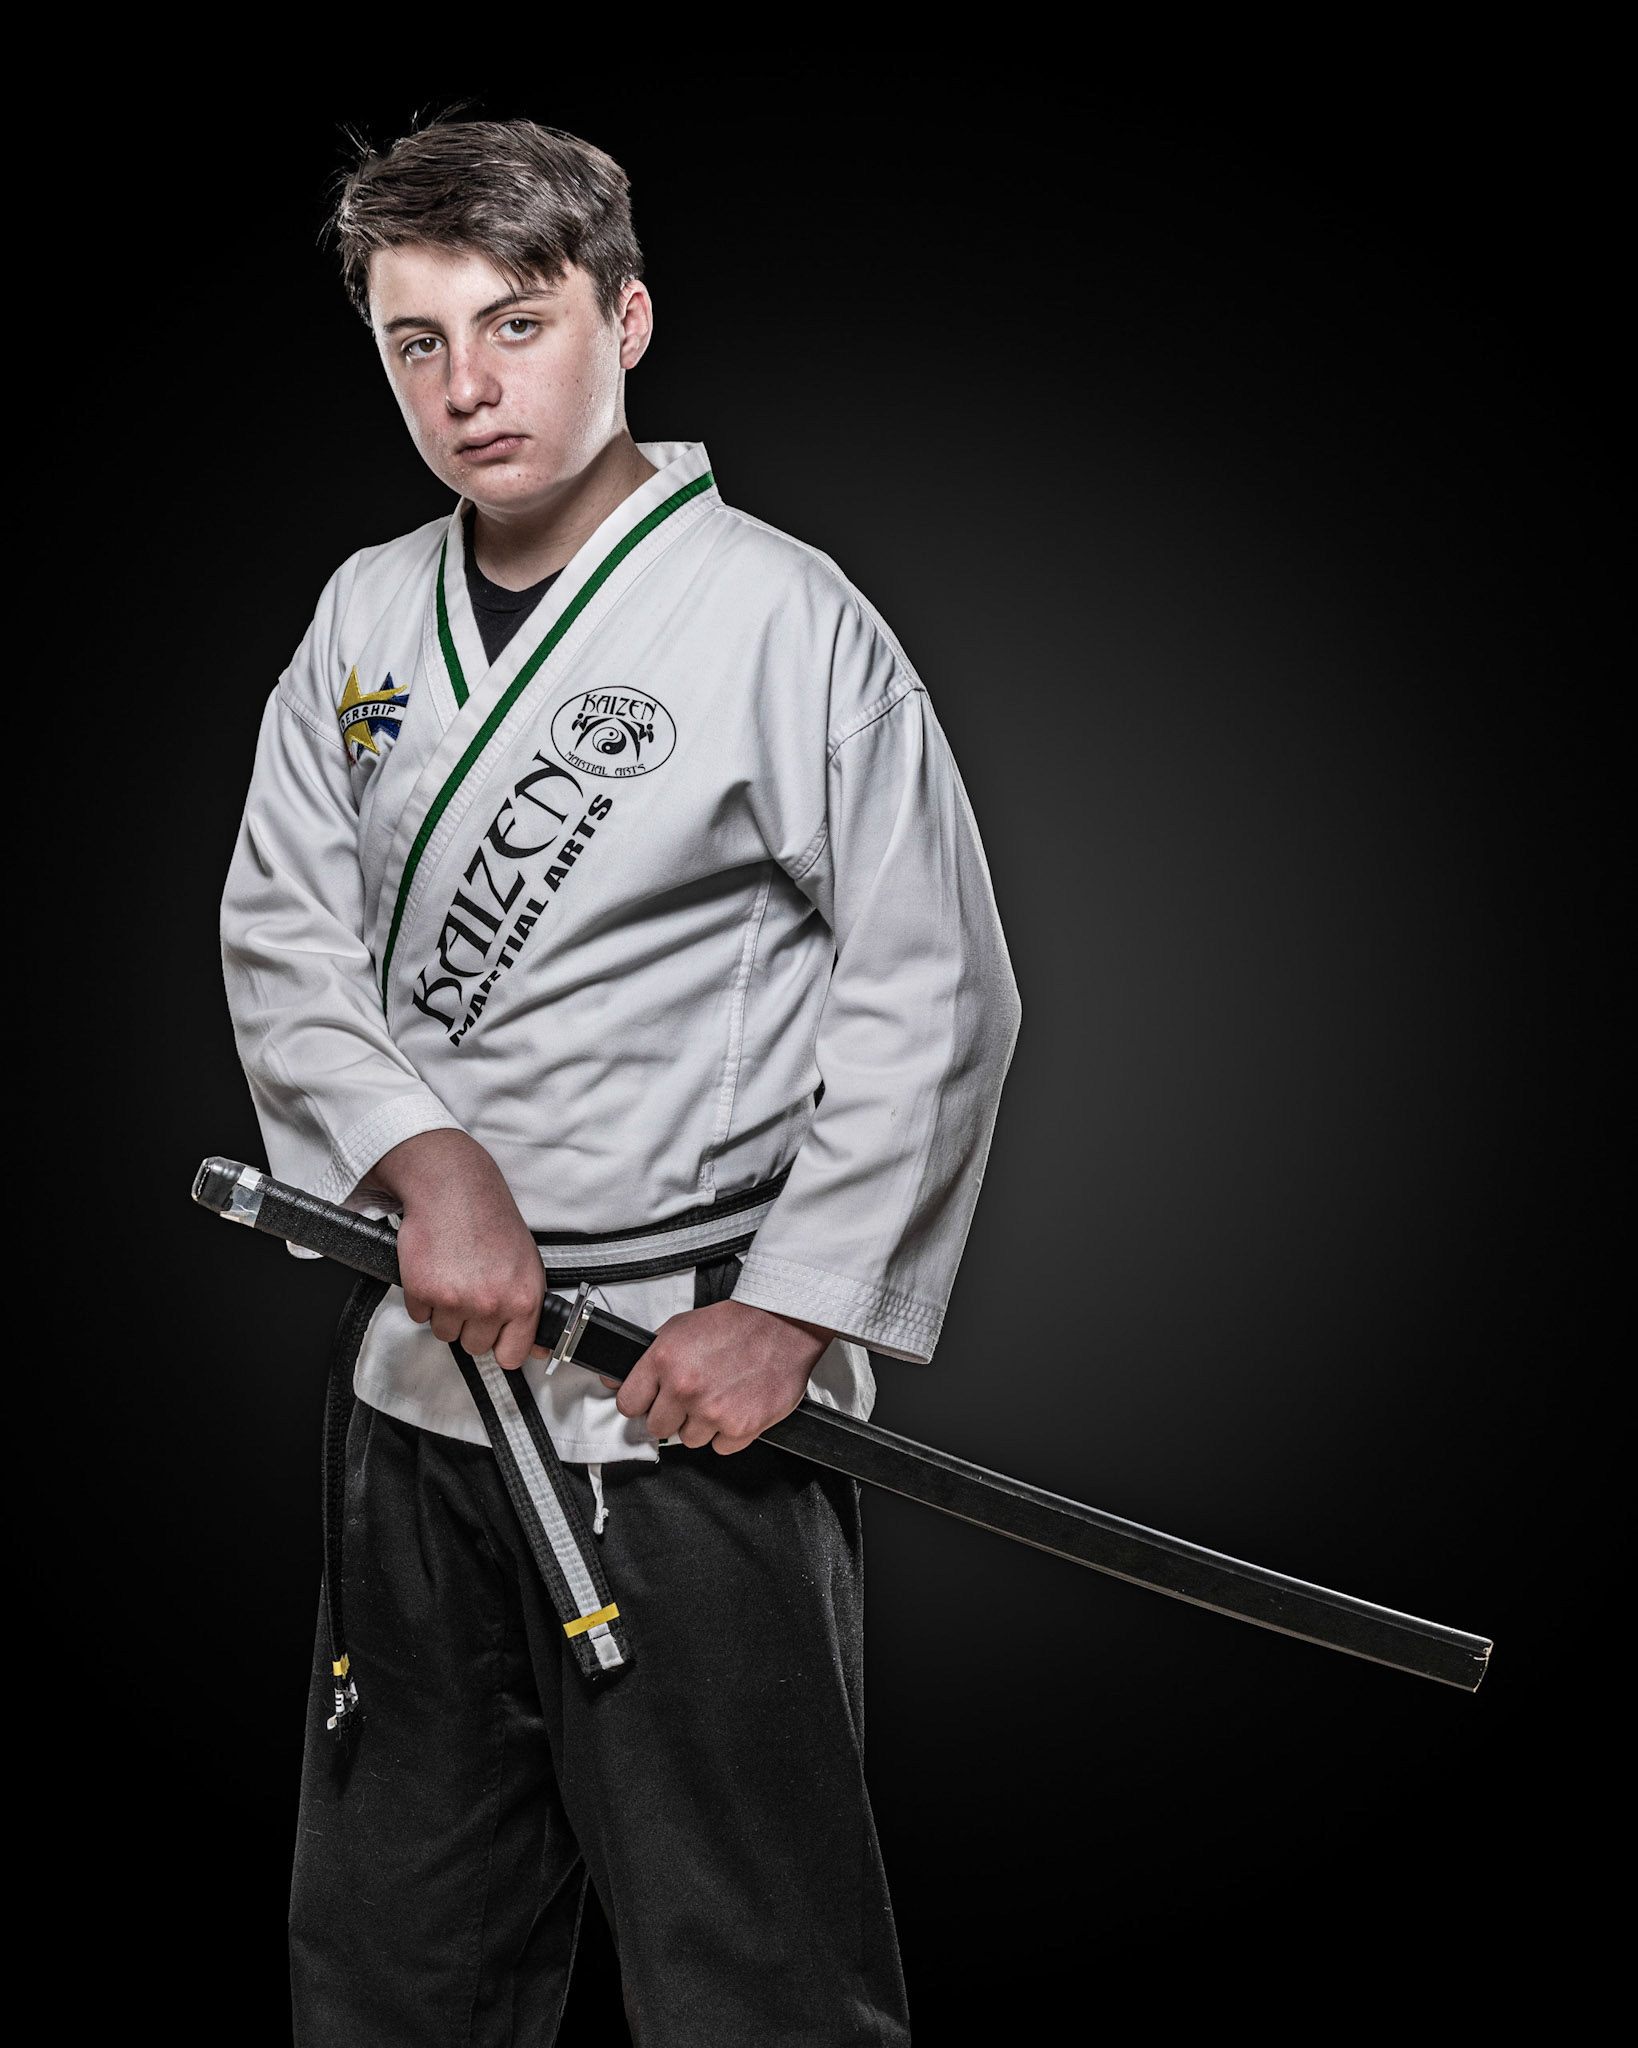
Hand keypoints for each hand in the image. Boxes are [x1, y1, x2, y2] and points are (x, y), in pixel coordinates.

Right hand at [370, 1129, 545, 1370]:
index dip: (501, 1345)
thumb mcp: (527, 1265)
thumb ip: (530, 1310)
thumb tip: (539, 1351)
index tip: (496, 1334)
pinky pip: (419, 1316)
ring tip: (453, 1276)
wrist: (454, 1188)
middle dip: (471, 1324)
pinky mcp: (423, 1291)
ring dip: (445, 1312)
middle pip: (475, 1347)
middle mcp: (492, 1304)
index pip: (512, 1356)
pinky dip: (422, 1299)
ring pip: (445, 1333)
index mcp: (523, 1300)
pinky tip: (435, 1270)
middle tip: (471, 1290)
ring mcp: (456, 1300)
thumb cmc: (492, 1221)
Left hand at [611, 1300, 833, 1453]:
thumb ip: (646, 1358)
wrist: (782, 1325)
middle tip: (692, 1396)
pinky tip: (737, 1407)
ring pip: (689, 1440)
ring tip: (719, 1397)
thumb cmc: (733, 1325)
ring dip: (702, 1425)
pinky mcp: (741, 1428)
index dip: (641, 1402)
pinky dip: (729, 1433)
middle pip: (657, 1428)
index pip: (628, 1404)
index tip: (651, 1400)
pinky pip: (721, 1448)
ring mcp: (713, 1411)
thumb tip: (614, 1382)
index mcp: (664, 1360)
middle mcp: (685, 1387)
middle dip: (672, 1415)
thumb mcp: (679, 1328)